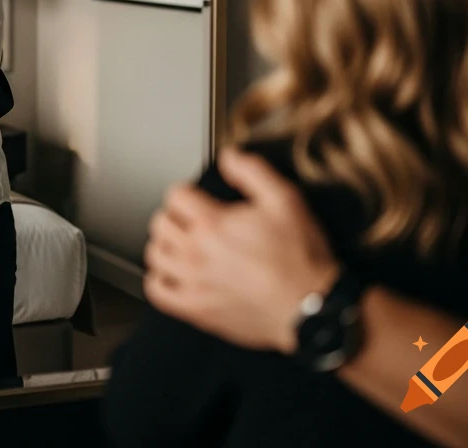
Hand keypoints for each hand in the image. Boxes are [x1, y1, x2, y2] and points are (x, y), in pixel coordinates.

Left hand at [142, 146, 340, 354]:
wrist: (312, 308)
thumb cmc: (300, 259)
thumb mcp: (285, 201)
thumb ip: (253, 172)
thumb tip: (228, 157)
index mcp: (213, 224)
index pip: (176, 195)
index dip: (187, 192)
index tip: (197, 198)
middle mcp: (196, 252)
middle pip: (161, 223)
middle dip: (175, 216)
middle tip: (191, 220)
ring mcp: (193, 282)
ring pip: (155, 255)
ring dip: (166, 245)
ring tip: (181, 244)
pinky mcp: (196, 309)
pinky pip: (157, 291)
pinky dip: (159, 280)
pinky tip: (174, 274)